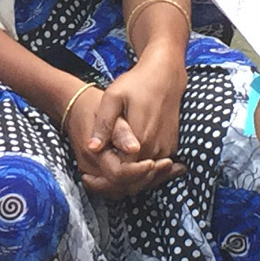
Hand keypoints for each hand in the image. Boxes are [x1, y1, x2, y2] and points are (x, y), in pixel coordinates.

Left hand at [66, 77, 181, 197]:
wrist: (166, 76)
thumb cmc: (137, 83)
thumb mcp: (113, 97)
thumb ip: (103, 124)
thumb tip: (91, 148)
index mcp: (140, 139)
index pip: (122, 173)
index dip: (103, 179)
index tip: (87, 177)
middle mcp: (156, 148)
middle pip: (135, 180)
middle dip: (114, 184)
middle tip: (91, 180)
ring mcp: (166, 149)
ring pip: (146, 178)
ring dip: (127, 179)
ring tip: (103, 175)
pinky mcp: (172, 147)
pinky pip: (155, 169)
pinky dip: (140, 172)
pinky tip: (122, 166)